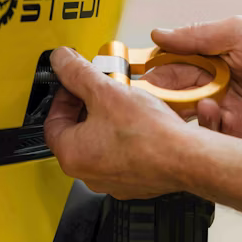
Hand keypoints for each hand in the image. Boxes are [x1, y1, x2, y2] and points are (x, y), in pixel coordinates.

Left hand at [44, 46, 190, 199]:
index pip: (53, 120)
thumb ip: (77, 72)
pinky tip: (141, 122)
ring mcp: (113, 180)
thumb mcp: (107, 90)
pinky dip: (127, 136)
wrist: (187, 158)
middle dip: (89, 105)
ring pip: (102, 142)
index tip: (75, 83)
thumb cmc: (149, 135)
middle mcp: (87, 173)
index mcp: (71, 155)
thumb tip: (61, 60)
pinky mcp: (136, 181)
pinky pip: (124, 154)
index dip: (64, 95)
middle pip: (78, 131)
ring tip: (124, 102)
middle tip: (103, 88)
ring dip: (109, 119)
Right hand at [145, 16, 241, 147]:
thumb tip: (157, 34)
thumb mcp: (236, 32)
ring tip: (208, 103)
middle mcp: (218, 92)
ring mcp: (231, 118)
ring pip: (194, 127)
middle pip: (178, 103)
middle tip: (156, 104)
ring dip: (193, 116)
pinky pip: (219, 143)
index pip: (172, 73)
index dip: (154, 78)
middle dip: (165, 104)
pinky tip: (225, 115)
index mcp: (213, 66)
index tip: (137, 82)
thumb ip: (195, 37)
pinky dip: (216, 131)